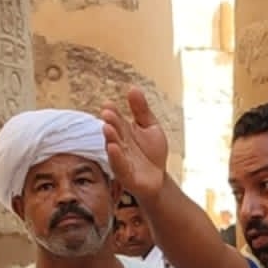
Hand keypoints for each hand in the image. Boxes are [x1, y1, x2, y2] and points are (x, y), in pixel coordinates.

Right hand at [99, 86, 168, 201]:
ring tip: (107, 128)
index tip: (108, 104)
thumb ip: (141, 110)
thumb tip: (133, 88)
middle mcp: (120, 145)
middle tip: (107, 113)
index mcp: (124, 132)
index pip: (117, 120)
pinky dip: (116, 157)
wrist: (159, 179)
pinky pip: (119, 166)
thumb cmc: (152, 153)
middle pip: (114, 133)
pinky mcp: (125, 176)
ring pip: (114, 149)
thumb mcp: (150, 127)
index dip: (113, 113)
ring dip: (110, 139)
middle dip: (111, 123)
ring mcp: (121, 161)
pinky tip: (113, 148)